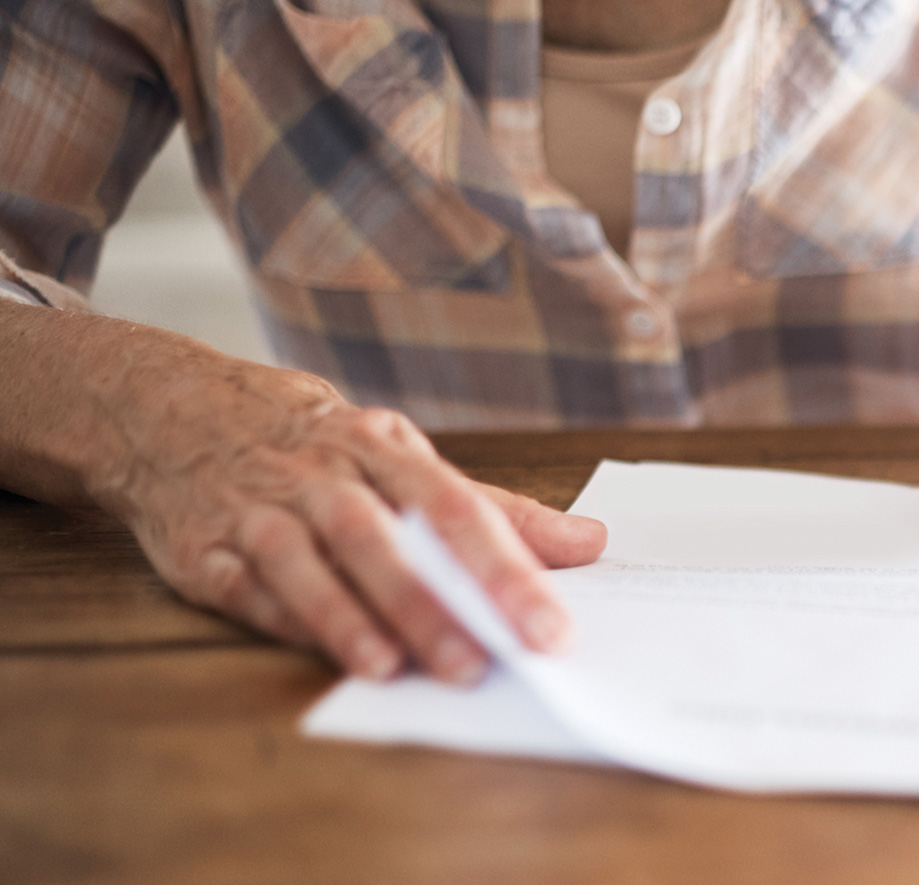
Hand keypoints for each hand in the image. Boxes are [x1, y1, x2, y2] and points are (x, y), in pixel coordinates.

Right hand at [82, 338, 605, 682]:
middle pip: (382, 535)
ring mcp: (258, 509)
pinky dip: (286, 620)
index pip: (455, 506)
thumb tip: (591, 544)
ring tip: (399, 667)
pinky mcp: (204, 549)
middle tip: (488, 661)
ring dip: (352, 615)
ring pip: (308, 560)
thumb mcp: (402, 456)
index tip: (551, 626)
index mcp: (381, 448)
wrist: (172, 407)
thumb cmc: (315, 443)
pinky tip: (325, 656)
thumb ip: (495, 509)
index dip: (505, 567)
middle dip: (434, 600)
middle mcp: (322, 475)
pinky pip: (246, 587)